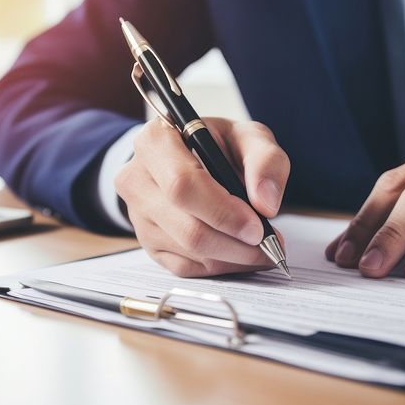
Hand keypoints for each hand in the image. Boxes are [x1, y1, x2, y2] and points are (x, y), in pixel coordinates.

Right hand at [116, 117, 289, 276]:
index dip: (223, 212)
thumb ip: (266, 160)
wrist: (190, 157)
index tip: (257, 227)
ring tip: (261, 248)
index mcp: (156, 140)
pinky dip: (220, 265)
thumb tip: (266, 204)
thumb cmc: (219, 146)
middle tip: (267, 243)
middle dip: (234, 242)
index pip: (182, 185)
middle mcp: (137, 179)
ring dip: (233, 257)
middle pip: (186, 226)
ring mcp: (138, 215)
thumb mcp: (248, 137)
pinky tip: (240, 254)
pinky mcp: (147, 243)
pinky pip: (185, 266)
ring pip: (189, 250)